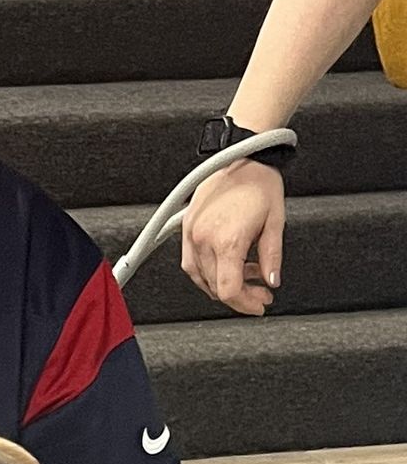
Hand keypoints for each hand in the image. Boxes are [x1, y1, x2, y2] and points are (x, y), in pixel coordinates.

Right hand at [180, 160, 285, 315]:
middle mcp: (203, 240)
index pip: (229, 290)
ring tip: (247, 277)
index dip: (245, 304)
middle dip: (240, 295)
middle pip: (215, 287)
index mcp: (227, 240)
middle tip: (261, 293)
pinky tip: (225, 268)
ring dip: (223, 284)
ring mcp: (192, 235)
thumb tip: (272, 282)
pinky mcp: (187, 229)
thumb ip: (272, 258)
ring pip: (201, 279)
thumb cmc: (259, 184)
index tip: (259, 305)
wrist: (242, 158)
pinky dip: (208, 272)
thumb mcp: (275, 224)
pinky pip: (191, 264)